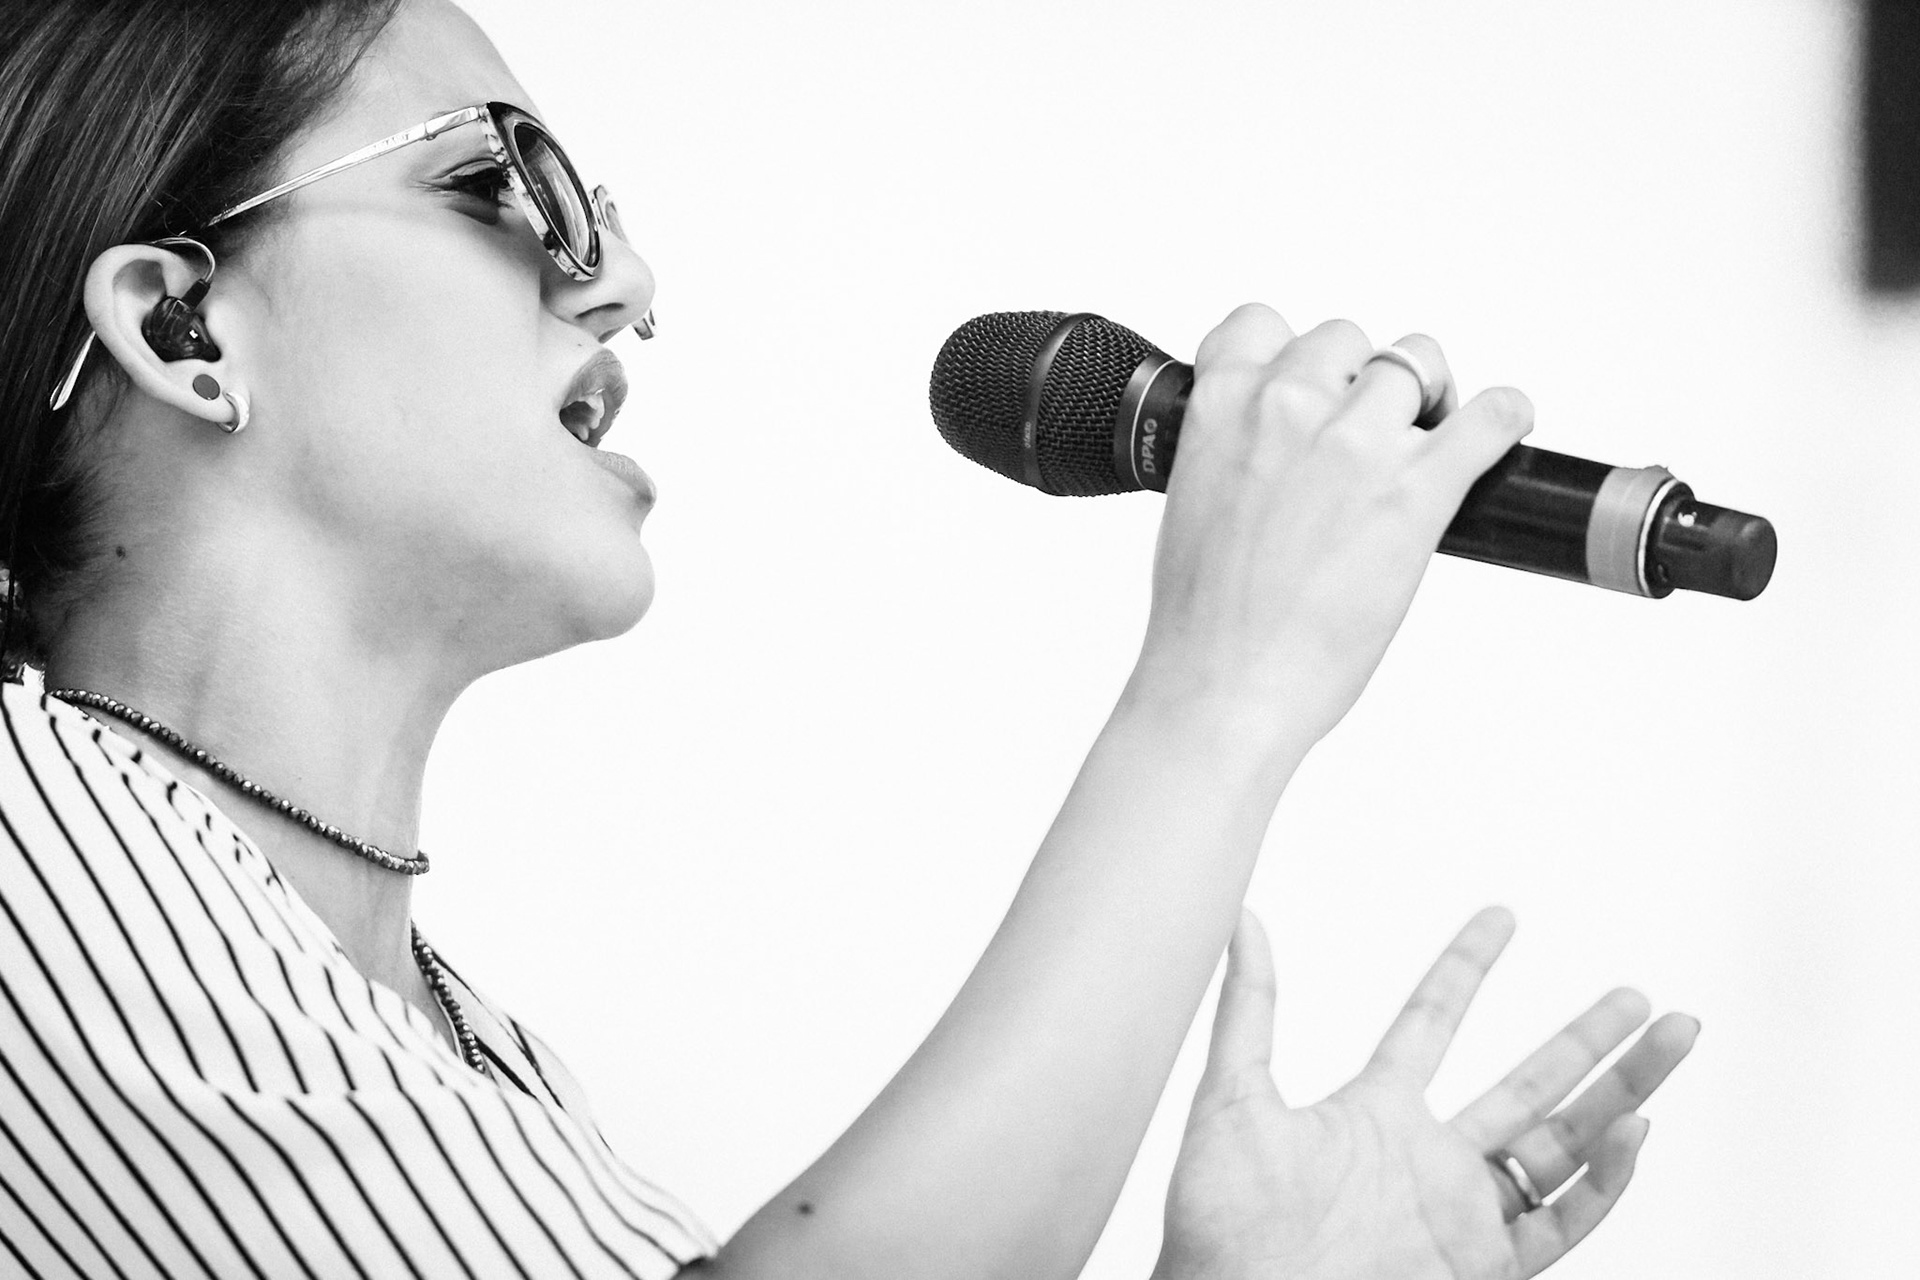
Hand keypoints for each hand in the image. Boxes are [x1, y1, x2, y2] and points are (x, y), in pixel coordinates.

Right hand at [1129, 308, 1532, 743]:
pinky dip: (1505, 418)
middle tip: (1372, 430)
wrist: (1222, 686)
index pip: (1260, 324)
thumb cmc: (1200, 621)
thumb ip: (1230, 458)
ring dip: (1425, 400)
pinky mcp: (1418, 489)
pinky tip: (1503, 432)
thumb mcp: (1190, 507)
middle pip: (1348, 340)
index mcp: (1218, 408)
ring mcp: (1356, 443)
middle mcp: (1286, 407)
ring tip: (1426, 445)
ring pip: (1414, 364)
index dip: (1293, 354)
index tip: (1309, 388)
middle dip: (1362, 380)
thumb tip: (1267, 463)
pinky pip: (1489, 417)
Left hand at [1152, 909, 1697, 1279]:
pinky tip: (1633, 1131)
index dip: (1467, 967)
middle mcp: (1427, 1160)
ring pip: (1565, 1147)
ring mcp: (1459, 1215)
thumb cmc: (1216, 1225)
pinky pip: (1560, 1223)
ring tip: (1673, 1038)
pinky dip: (1603, 1182)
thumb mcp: (1232, 1101)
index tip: (1503, 914)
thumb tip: (1239, 917)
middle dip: (1587, 1040)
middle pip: (1528, 1085)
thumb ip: (1249, 1009)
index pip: (1432, 1022)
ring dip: (1622, 1096)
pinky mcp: (1480, 1268)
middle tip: (1640, 996)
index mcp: (1373, 1113)